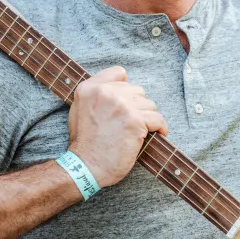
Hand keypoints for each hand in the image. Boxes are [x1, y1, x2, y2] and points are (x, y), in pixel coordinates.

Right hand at [67, 66, 167, 187]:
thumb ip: (96, 93)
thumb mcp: (79, 109)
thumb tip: (119, 87)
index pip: (119, 73)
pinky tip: (157, 133)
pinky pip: (157, 119)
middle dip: (137, 106)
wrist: (86, 166)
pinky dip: (160, 127)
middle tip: (130, 123)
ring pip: (149, 104)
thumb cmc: (85, 142)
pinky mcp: (135, 121)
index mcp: (90, 88)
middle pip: (137, 90)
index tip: (126, 101)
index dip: (125, 87)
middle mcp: (105, 92)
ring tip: (138, 131)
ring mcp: (121, 105)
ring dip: (147, 118)